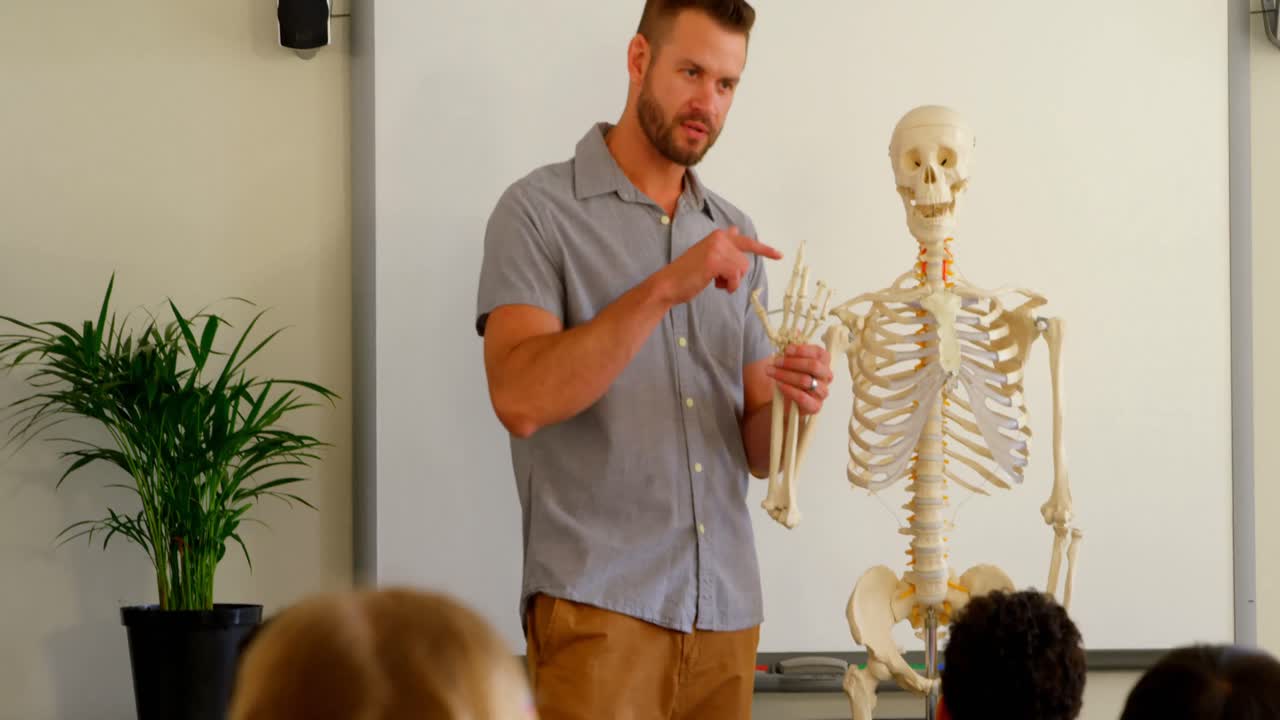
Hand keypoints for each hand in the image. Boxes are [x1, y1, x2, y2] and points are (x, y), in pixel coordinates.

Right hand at [658, 226, 781, 304]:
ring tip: (713, 280)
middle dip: (735, 275)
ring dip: (730, 281)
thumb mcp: (707, 254)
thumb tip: (735, 230)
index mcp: (718, 236)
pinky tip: (715, 285)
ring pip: (741, 270)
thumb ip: (723, 244)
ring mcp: (717, 248)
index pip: (746, 241)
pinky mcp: (715, 261)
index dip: (764, 250)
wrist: (669, 284)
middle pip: (745, 261)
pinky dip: (728, 285)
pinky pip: (735, 277)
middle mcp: (719, 238)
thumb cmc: (688, 274)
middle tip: (717, 279)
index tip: (779, 255)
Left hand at [765, 343, 831, 414]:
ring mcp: (822, 392)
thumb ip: (792, 347)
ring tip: (771, 372)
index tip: (785, 350)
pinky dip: (790, 390)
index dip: (802, 350)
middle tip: (775, 361)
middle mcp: (826, 377)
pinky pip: (804, 398)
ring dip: (786, 375)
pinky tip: (779, 385)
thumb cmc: (788, 379)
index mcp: (823, 363)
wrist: (782, 402)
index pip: (819, 353)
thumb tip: (795, 330)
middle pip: (814, 366)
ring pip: (807, 381)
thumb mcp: (787, 361)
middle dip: (792, 362)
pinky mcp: (815, 407)